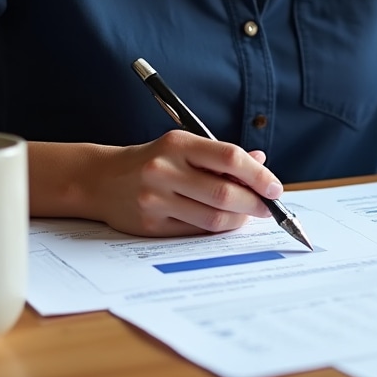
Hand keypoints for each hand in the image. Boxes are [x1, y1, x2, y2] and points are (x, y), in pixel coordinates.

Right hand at [28, 133, 282, 236]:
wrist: (100, 179)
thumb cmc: (152, 160)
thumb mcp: (184, 146)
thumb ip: (220, 155)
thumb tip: (261, 159)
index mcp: (178, 144)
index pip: (229, 158)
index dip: (258, 175)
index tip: (275, 188)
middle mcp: (165, 170)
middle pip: (224, 192)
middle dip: (254, 203)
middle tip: (269, 208)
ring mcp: (155, 199)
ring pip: (212, 217)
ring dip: (238, 219)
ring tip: (247, 215)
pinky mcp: (150, 225)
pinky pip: (195, 232)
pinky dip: (216, 229)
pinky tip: (224, 222)